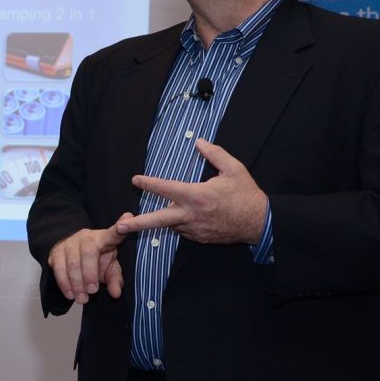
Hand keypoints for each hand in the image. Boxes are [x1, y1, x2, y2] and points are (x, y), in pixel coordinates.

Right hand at [47, 214, 131, 304]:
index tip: (125, 226)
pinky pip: (58, 268)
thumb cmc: (96, 262)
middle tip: (92, 291)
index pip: (114, 233)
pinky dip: (64, 284)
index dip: (121, 228)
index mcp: (104, 239)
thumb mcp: (110, 270)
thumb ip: (115, 280)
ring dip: (76, 283)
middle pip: (88, 252)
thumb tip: (116, 293)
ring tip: (82, 298)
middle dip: (90, 274)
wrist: (72, 256)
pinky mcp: (56, 252)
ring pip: (72, 262)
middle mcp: (86, 237)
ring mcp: (69, 242)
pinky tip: (70, 294)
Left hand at [116, 138, 267, 244]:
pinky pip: (183, 230)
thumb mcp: (234, 169)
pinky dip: (180, 223)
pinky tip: (187, 216)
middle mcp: (191, 215)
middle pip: (158, 220)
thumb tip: (199, 141)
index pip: (166, 189)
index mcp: (197, 196)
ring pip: (170, 224)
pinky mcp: (199, 238)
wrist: (260, 223)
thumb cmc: (246, 194)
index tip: (135, 179)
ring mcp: (194, 229)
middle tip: (119, 227)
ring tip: (168, 211)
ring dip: (165, 218)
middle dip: (137, 224)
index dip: (149, 183)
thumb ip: (214, 153)